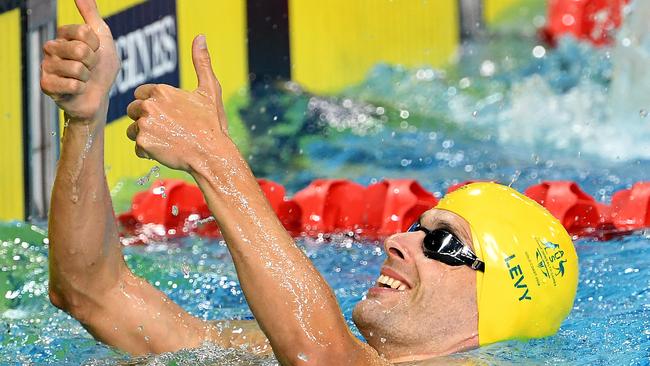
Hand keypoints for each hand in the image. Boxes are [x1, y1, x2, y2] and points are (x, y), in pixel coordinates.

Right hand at [40, 0, 118, 120]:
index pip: (83, 31)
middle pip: (79, 49)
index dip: (96, 45)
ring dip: (87, 77)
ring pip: (76, 68)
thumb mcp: (102, 38)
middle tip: (89, 68)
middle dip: (92, 62)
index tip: (95, 51)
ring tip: (83, 79)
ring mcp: (46, 66)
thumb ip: (92, 15)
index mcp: (63, 35)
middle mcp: (51, 48)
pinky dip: (80, 89)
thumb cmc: (101, 69)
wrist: (98, 98)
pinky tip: (76, 90)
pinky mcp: (46, 85)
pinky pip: (71, 84)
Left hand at [126, 35, 229, 170]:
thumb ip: (201, 63)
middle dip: (146, 120)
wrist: (212, 154)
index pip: (140, 94)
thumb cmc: (212, 123)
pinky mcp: (143, 143)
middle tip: (169, 129)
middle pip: (133, 111)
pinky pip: (137, 148)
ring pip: (132, 130)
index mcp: (161, 90)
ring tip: (168, 141)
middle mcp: (149, 105)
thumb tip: (200, 37)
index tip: (169, 115)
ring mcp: (144, 124)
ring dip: (146, 136)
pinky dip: (149, 152)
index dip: (153, 104)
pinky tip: (166, 151)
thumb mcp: (209, 91)